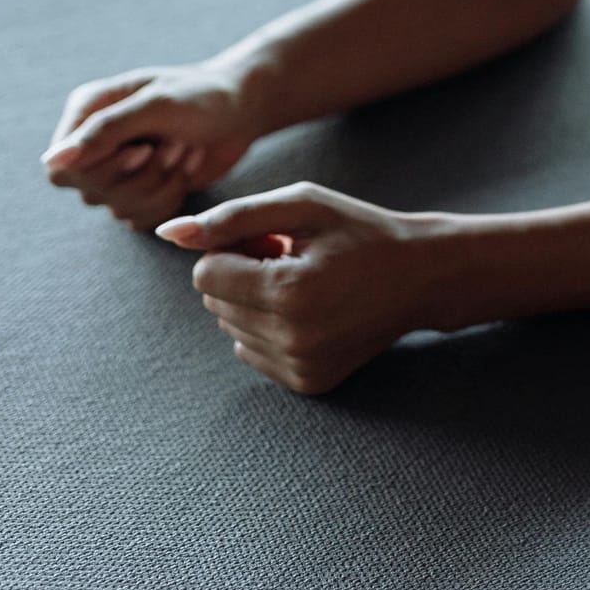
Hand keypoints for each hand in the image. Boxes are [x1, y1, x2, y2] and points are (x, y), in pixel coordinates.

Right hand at [41, 60, 264, 232]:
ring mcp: (118, 169)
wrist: (243, 106)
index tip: (142, 150)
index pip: (61, 170)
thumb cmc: (202, 95)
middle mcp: (94, 143)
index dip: (101, 171)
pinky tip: (186, 169)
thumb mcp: (156, 106)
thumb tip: (52, 162)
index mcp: (87, 112)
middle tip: (174, 143)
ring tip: (183, 150)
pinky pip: (142, 218)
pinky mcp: (142, 189)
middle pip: (90, 194)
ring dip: (162, 185)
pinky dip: (171, 198)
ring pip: (118, 209)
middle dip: (142, 175)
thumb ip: (104, 132)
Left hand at [154, 182, 431, 395]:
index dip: (234, 248)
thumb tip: (168, 233)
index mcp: (287, 292)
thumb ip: (232, 216)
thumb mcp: (302, 205)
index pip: (205, 276)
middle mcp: (291, 339)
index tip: (276, 239)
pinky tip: (311, 310)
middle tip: (294, 257)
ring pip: (231, 329)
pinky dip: (269, 328)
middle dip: (242, 274)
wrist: (421, 276)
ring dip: (255, 301)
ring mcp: (300, 367)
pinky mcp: (308, 384)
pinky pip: (251, 353)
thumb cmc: (360, 230)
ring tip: (305, 282)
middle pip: (215, 304)